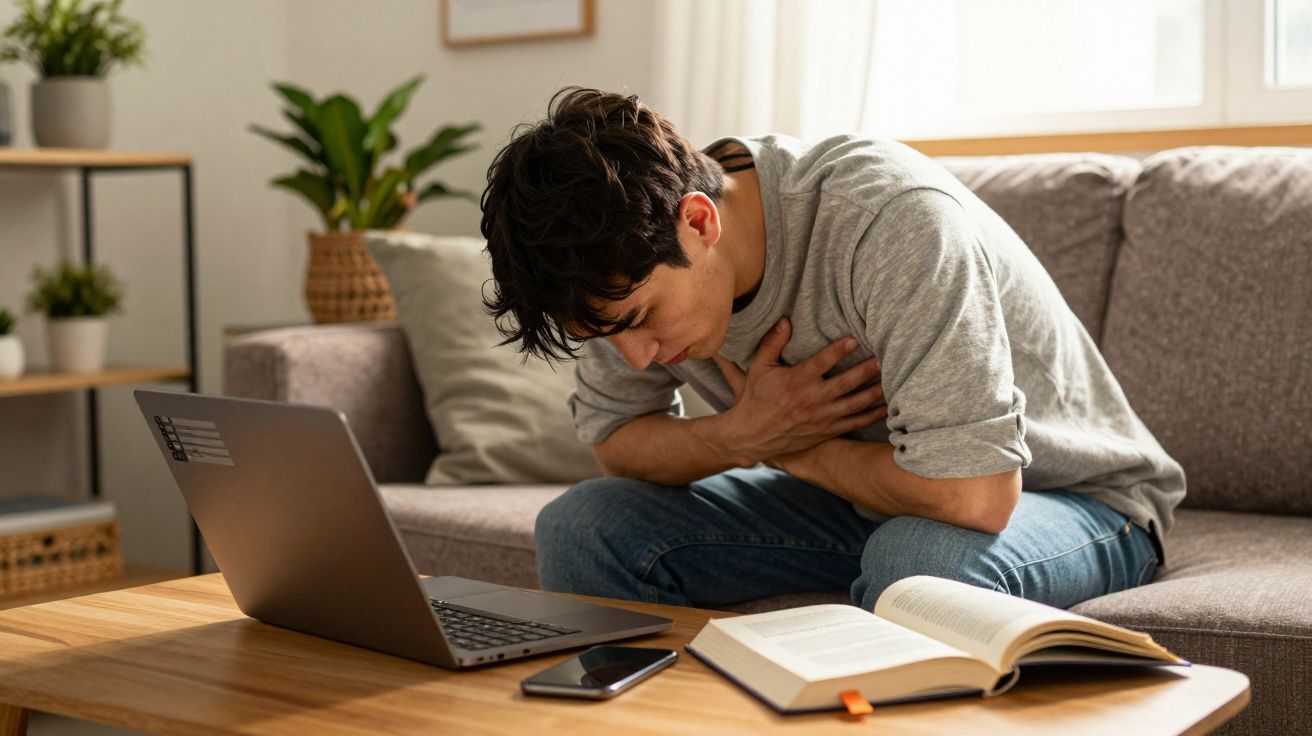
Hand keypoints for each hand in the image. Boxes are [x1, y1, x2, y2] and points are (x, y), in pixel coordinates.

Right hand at [711, 317, 886, 464]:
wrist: (753, 435)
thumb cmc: (756, 397)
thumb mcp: (758, 367)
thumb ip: (772, 343)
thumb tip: (785, 320)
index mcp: (796, 381)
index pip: (821, 363)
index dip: (838, 351)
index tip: (854, 339)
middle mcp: (811, 399)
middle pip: (845, 384)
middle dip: (866, 371)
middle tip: (884, 359)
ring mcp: (821, 417)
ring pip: (854, 404)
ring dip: (874, 392)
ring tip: (893, 380)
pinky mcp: (827, 430)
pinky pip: (854, 423)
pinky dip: (872, 416)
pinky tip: (887, 407)